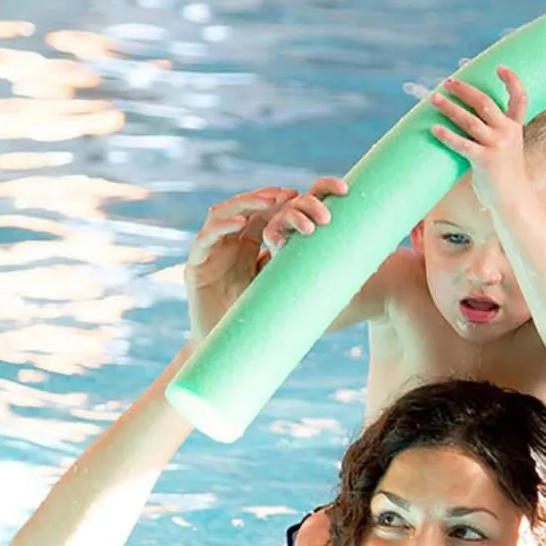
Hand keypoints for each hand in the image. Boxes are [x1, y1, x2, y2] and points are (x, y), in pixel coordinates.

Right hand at [184, 178, 346, 344]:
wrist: (229, 351)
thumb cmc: (259, 321)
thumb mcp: (285, 289)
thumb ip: (301, 273)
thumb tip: (351, 267)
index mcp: (250, 244)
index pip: (265, 213)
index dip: (284, 201)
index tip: (304, 197)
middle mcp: (229, 243)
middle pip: (245, 208)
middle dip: (267, 197)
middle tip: (290, 194)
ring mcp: (211, 252)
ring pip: (223, 215)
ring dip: (245, 204)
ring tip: (269, 202)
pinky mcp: (194, 266)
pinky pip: (205, 239)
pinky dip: (221, 228)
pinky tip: (240, 223)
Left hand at [430, 65, 527, 199]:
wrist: (513, 202)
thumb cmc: (504, 177)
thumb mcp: (505, 151)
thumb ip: (492, 135)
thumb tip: (463, 122)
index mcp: (514, 128)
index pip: (520, 98)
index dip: (511, 81)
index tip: (500, 67)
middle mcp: (507, 133)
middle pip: (484, 102)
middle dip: (464, 90)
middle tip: (447, 82)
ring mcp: (497, 146)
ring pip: (469, 120)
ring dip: (449, 108)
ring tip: (434, 100)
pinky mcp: (485, 160)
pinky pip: (462, 144)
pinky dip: (447, 135)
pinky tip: (434, 129)